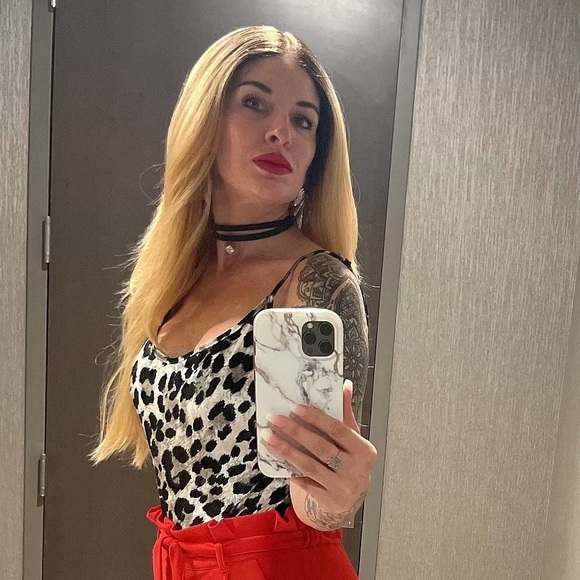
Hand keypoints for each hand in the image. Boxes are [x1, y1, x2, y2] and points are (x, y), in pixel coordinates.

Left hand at [260, 380, 376, 522]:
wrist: (351, 501)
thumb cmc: (350, 463)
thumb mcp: (353, 439)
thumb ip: (346, 414)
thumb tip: (345, 385)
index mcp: (364, 451)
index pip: (338, 430)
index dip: (316, 418)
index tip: (295, 408)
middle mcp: (356, 470)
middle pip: (321, 447)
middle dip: (295, 432)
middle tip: (275, 419)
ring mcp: (342, 487)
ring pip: (309, 465)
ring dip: (286, 449)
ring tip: (268, 436)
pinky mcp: (328, 501)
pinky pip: (304, 482)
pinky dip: (289, 469)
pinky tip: (275, 457)